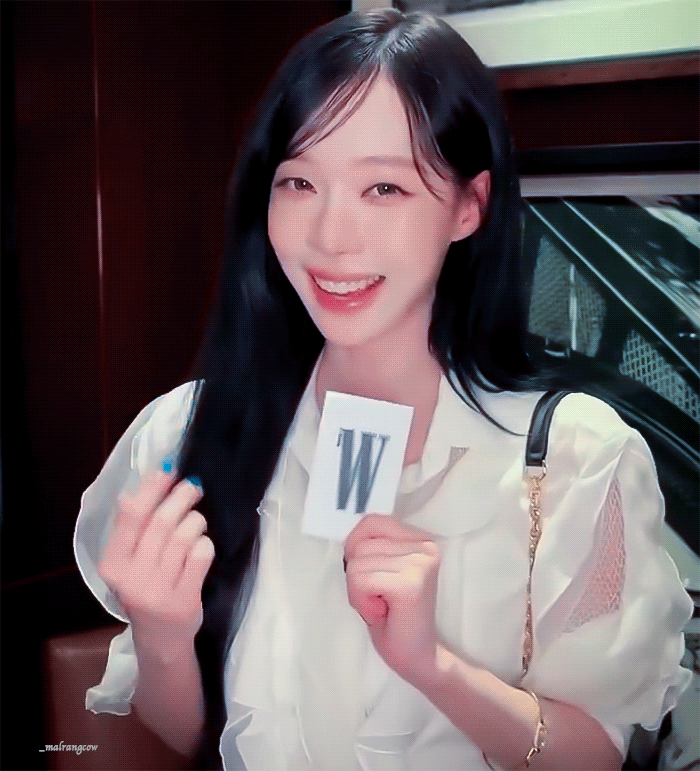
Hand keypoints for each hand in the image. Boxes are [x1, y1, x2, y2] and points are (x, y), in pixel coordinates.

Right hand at [97, 468, 214, 661]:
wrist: (160, 642)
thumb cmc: (146, 590)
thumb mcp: (129, 562)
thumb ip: (132, 529)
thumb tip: (133, 489)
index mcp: (112, 563)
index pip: (132, 516)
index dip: (152, 487)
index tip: (168, 468)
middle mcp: (131, 578)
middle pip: (162, 522)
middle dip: (181, 497)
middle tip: (193, 487)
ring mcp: (157, 591)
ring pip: (185, 536)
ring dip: (195, 521)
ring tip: (195, 522)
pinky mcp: (183, 600)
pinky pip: (201, 555)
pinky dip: (205, 544)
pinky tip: (201, 547)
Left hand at [344, 514, 440, 685]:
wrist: (417, 655)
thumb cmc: (393, 613)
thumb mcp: (380, 569)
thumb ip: (370, 546)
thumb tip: (344, 530)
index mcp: (420, 538)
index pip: (371, 522)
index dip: (357, 548)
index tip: (373, 575)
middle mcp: (425, 545)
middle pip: (360, 544)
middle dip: (358, 575)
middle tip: (381, 596)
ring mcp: (420, 563)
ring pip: (357, 564)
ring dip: (359, 591)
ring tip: (383, 605)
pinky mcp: (411, 584)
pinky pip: (360, 580)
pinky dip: (362, 600)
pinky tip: (382, 612)